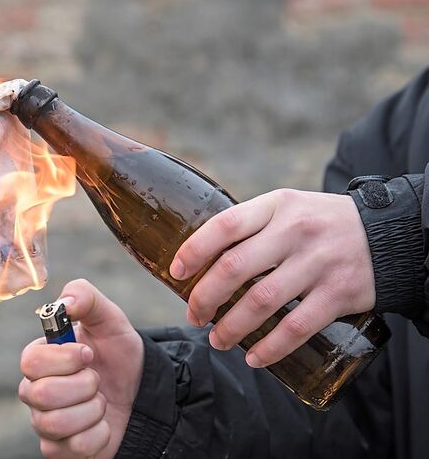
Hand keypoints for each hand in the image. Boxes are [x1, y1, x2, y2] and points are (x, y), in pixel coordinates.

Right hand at [19, 279, 142, 457]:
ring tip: (102, 401)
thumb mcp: (109, 319)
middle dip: (83, 385)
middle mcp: (35, 391)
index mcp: (40, 359)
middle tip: (97, 380)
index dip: (64, 359)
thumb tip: (62, 302)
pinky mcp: (59, 450)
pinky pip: (74, 447)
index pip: (30, 362)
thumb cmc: (119, 355)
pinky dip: (99, 434)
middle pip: (41, 394)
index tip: (89, 355)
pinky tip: (103, 424)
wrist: (144, 393)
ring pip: (55, 423)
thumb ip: (85, 297)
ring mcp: (44, 423)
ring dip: (93, 410)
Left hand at [169, 189, 374, 367]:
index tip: (175, 273)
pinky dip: (270, 348)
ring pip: (261, 302)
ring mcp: (318, 263)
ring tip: (217, 340)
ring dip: (231, 328)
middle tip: (194, 315)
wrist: (390, 233)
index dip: (194, 250)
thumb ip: (251, 227)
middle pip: (235, 268)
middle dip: (205, 297)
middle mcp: (295, 231)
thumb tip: (200, 261)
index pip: (225, 225)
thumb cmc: (321, 224)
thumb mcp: (288, 209)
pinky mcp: (339, 293)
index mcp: (277, 206)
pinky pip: (296, 328)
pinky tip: (254, 358)